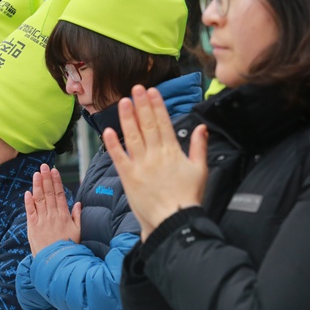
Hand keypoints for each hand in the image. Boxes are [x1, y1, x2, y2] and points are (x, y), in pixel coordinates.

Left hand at [25, 164, 80, 256]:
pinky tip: (28, 192)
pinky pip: (30, 211)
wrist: (56, 262)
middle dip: (46, 178)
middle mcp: (52, 215)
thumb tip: (78, 203)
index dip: (56, 181)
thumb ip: (77, 216)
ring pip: (39, 199)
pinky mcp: (33, 227)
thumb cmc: (68, 247)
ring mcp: (42, 220)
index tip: (54, 171)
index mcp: (64, 215)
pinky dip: (28, 201)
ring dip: (37, 185)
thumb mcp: (78, 232)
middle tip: (44, 166)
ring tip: (36, 174)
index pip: (59, 194)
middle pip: (49, 193)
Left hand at [102, 85, 207, 241]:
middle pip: (147, 125)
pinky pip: (119, 157)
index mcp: (173, 152)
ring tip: (123, 101)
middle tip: (136, 88)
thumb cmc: (188, 198)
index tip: (152, 91)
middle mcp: (156, 155)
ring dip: (127, 118)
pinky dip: (113, 144)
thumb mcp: (200, 170)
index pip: (163, 123)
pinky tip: (108, 131)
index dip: (156, 106)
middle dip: (141, 105)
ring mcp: (141, 166)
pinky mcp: (128, 177)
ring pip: (132, 137)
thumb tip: (202, 128)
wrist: (173, 221)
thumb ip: (199, 147)